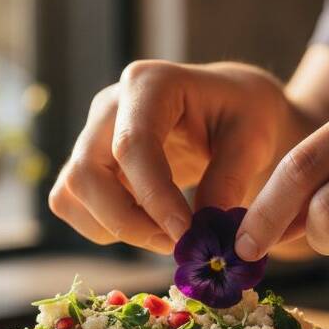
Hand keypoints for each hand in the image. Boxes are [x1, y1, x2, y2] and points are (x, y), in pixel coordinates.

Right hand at [49, 60, 305, 252]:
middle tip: (177, 244)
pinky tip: (147, 227)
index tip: (185, 234)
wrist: (229, 110)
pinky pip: (72, 205)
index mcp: (150, 83)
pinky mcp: (87, 164)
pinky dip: (104, 228)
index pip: (133, 145)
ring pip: (73, 193)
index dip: (154, 196)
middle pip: (87, 173)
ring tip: (167, 236)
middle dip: (128, 221)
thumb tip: (203, 231)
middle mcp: (108, 106)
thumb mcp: (255, 138)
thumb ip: (230, 179)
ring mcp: (91, 135)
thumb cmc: (244, 115)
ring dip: (114, 228)